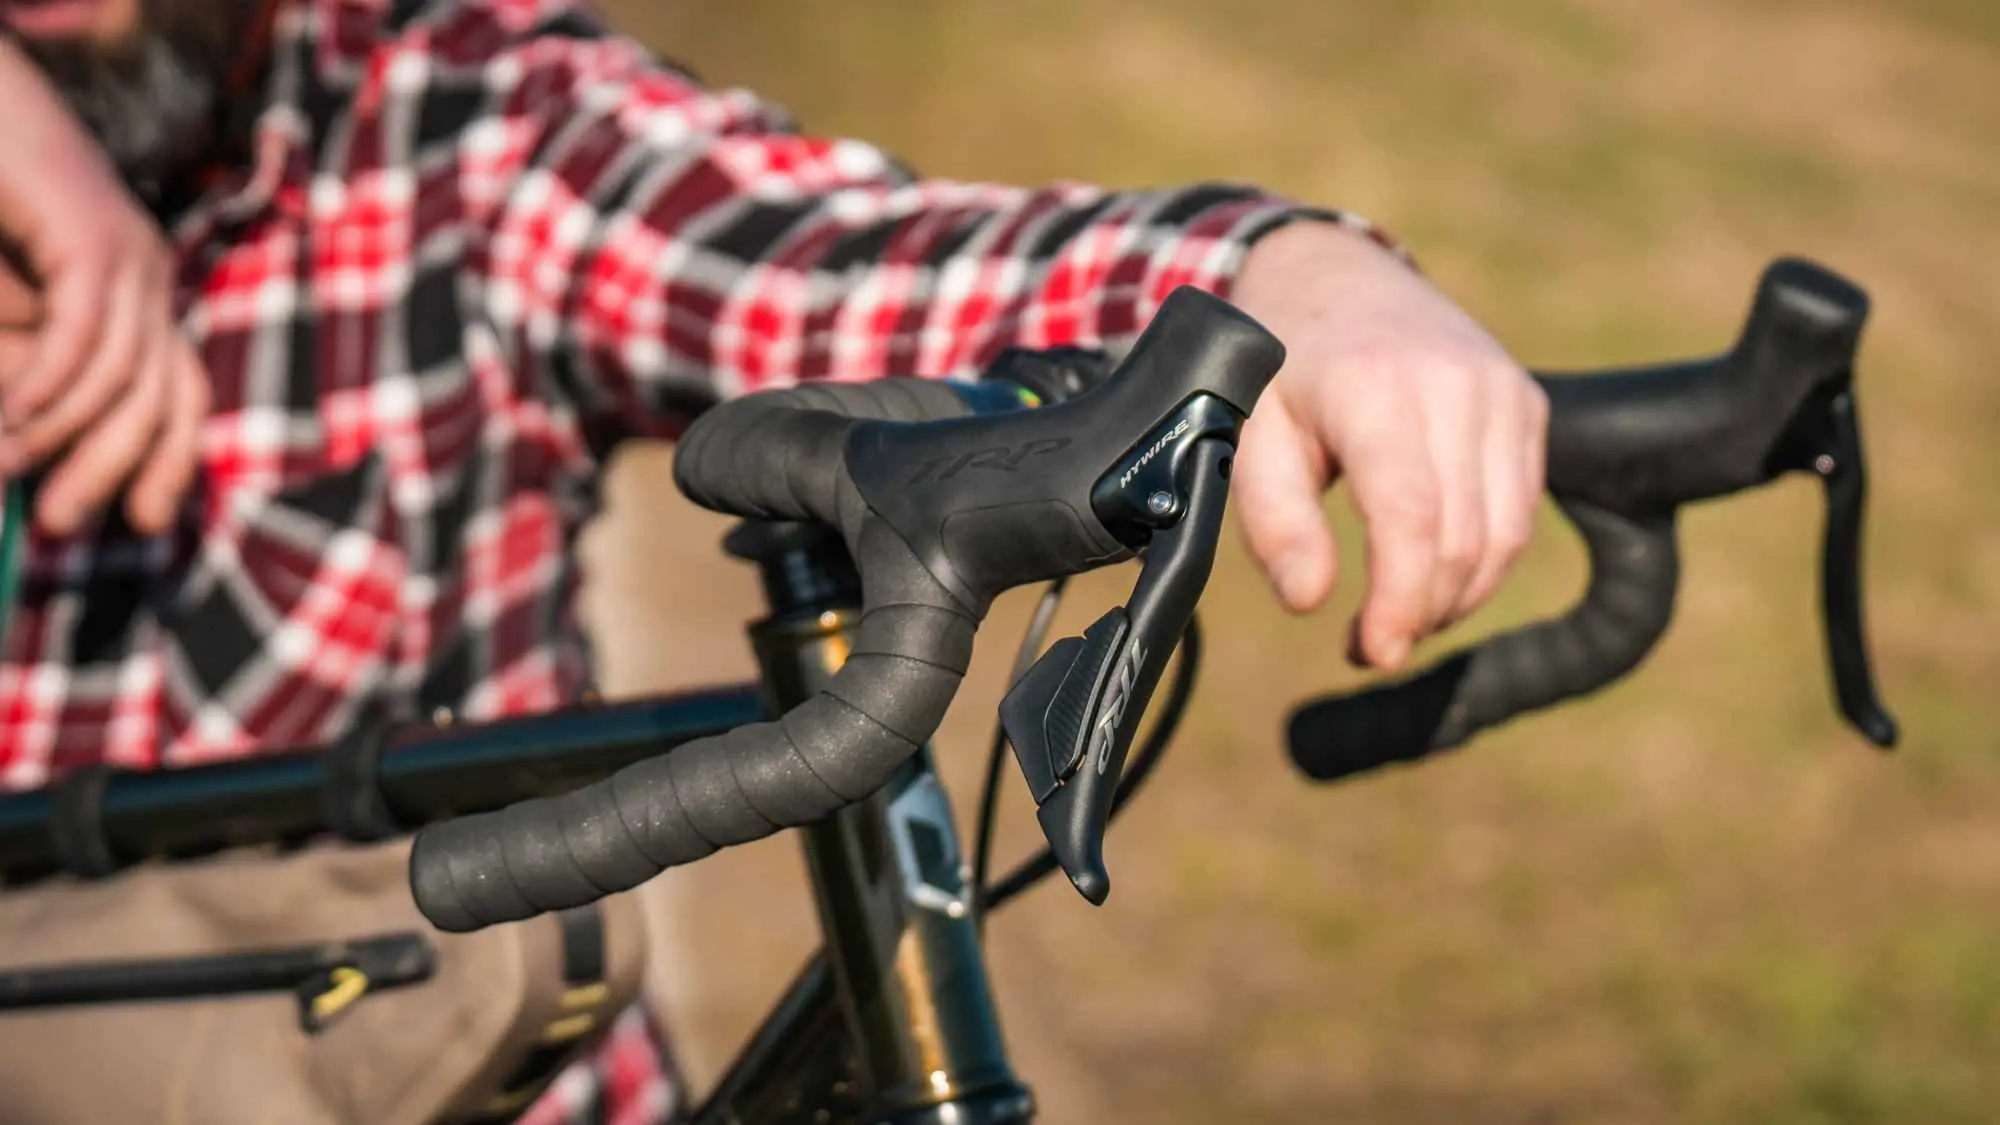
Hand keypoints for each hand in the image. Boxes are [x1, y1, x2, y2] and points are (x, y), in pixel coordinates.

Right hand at [0, 40, 208, 537]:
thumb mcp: (23, 296)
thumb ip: (32, 358)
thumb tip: (30, 444)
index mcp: (145, 291)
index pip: (180, 392)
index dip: (169, 459)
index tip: (143, 523)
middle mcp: (153, 276)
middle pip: (159, 397)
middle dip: (114, 467)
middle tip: (57, 521)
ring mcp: (131, 255)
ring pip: (121, 376)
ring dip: (64, 436)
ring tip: (10, 473)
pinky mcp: (94, 239)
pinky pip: (83, 338)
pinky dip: (47, 389)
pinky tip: (11, 425)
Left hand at [1228, 222, 1548, 670]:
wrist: (1334, 275)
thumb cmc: (1280, 366)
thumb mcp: (1248, 434)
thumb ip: (1275, 520)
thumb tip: (1309, 600)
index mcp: (1374, 386)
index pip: (1411, 516)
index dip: (1399, 599)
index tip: (1374, 649)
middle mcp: (1453, 383)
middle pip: (1462, 537)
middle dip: (1420, 611)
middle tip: (1371, 645)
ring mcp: (1500, 389)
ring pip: (1504, 535)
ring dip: (1456, 597)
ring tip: (1400, 616)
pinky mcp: (1525, 403)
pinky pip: (1520, 510)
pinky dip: (1484, 562)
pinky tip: (1434, 576)